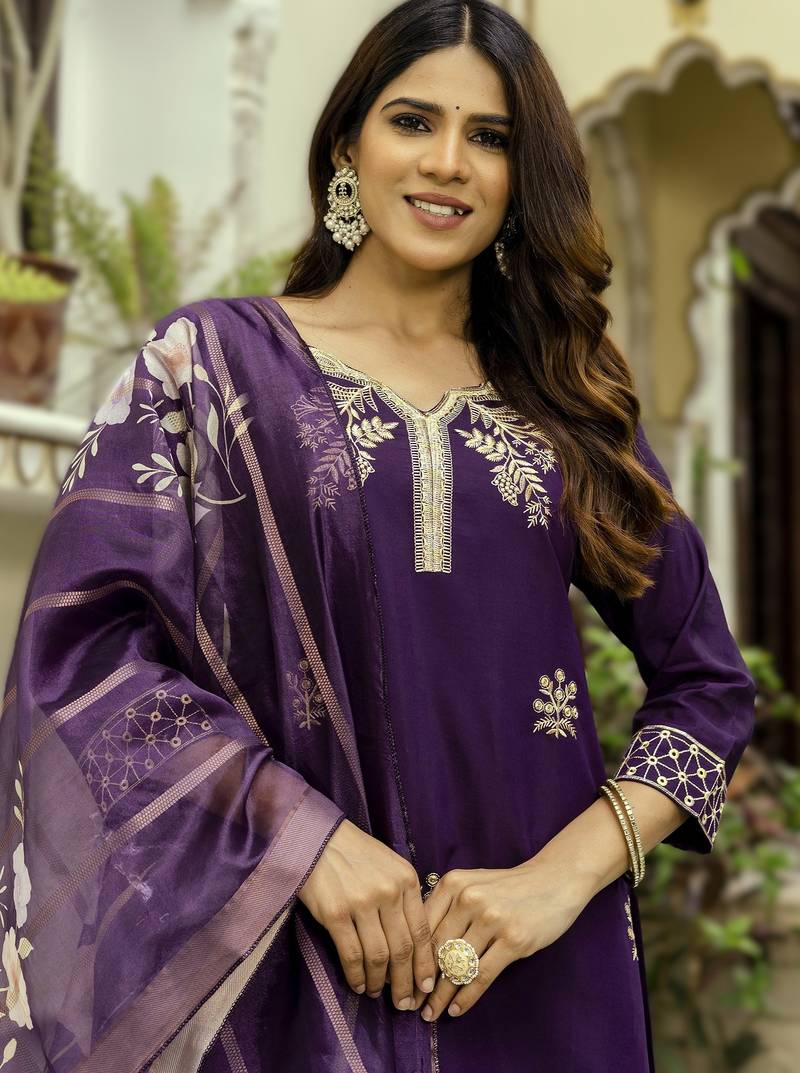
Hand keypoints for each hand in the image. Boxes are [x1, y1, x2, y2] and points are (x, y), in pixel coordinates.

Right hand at [296, 819, 436, 1008]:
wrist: (320, 838)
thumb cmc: (357, 854)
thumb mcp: (391, 867)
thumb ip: (405, 898)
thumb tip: (415, 943)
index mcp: (406, 880)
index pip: (422, 931)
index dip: (425, 964)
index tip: (426, 986)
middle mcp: (389, 892)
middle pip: (403, 949)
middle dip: (406, 982)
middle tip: (404, 1003)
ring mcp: (362, 903)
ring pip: (379, 956)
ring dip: (380, 982)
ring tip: (378, 994)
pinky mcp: (336, 913)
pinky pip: (351, 954)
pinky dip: (357, 975)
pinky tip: (359, 984)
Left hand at [408, 859, 591, 1020]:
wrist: (553, 880)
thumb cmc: (507, 887)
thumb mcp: (471, 884)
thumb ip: (445, 907)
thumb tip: (415, 945)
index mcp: (453, 884)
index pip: (421, 927)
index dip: (407, 957)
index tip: (397, 979)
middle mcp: (469, 899)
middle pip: (436, 949)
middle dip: (420, 981)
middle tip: (409, 1003)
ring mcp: (492, 919)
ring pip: (457, 966)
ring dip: (440, 995)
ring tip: (429, 1013)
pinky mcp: (514, 940)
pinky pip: (482, 976)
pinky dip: (466, 997)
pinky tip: (455, 1009)